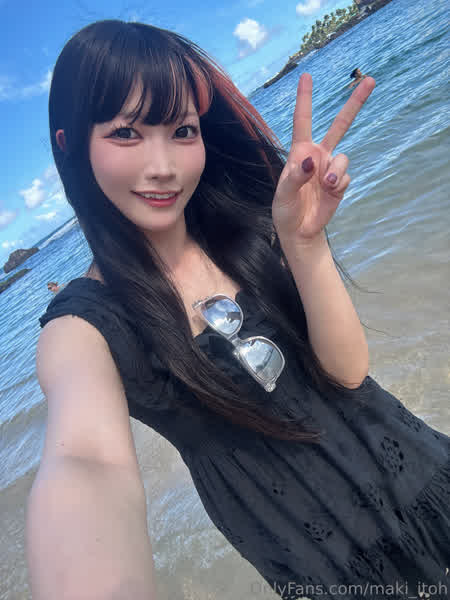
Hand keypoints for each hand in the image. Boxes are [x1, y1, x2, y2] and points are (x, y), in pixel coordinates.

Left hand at [272, 73, 375, 245]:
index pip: (302, 121)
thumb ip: (295, 176)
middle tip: (371, 80)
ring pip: (343, 157)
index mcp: (300, 152)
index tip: (306, 76)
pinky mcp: (340, 184)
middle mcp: (318, 155)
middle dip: (355, 103)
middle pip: (339, 124)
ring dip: (336, 171)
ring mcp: (331, 169)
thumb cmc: (286, 209)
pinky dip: (339, 184)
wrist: (300, 231)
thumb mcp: (283, 194)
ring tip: (327, 184)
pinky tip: (330, 192)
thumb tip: (310, 161)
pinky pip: (345, 177)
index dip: (304, 98)